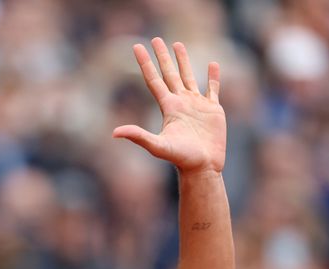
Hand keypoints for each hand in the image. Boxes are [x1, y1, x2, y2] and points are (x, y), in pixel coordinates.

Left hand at [113, 38, 224, 175]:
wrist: (203, 168)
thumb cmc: (181, 159)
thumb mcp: (157, 146)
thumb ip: (138, 136)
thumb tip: (115, 133)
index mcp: (168, 107)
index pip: (153, 80)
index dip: (145, 63)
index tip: (137, 46)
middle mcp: (180, 103)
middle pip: (169, 74)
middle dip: (162, 57)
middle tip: (156, 39)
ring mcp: (197, 105)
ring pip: (188, 77)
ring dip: (183, 61)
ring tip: (178, 44)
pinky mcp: (213, 110)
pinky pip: (213, 89)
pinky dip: (213, 77)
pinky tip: (213, 65)